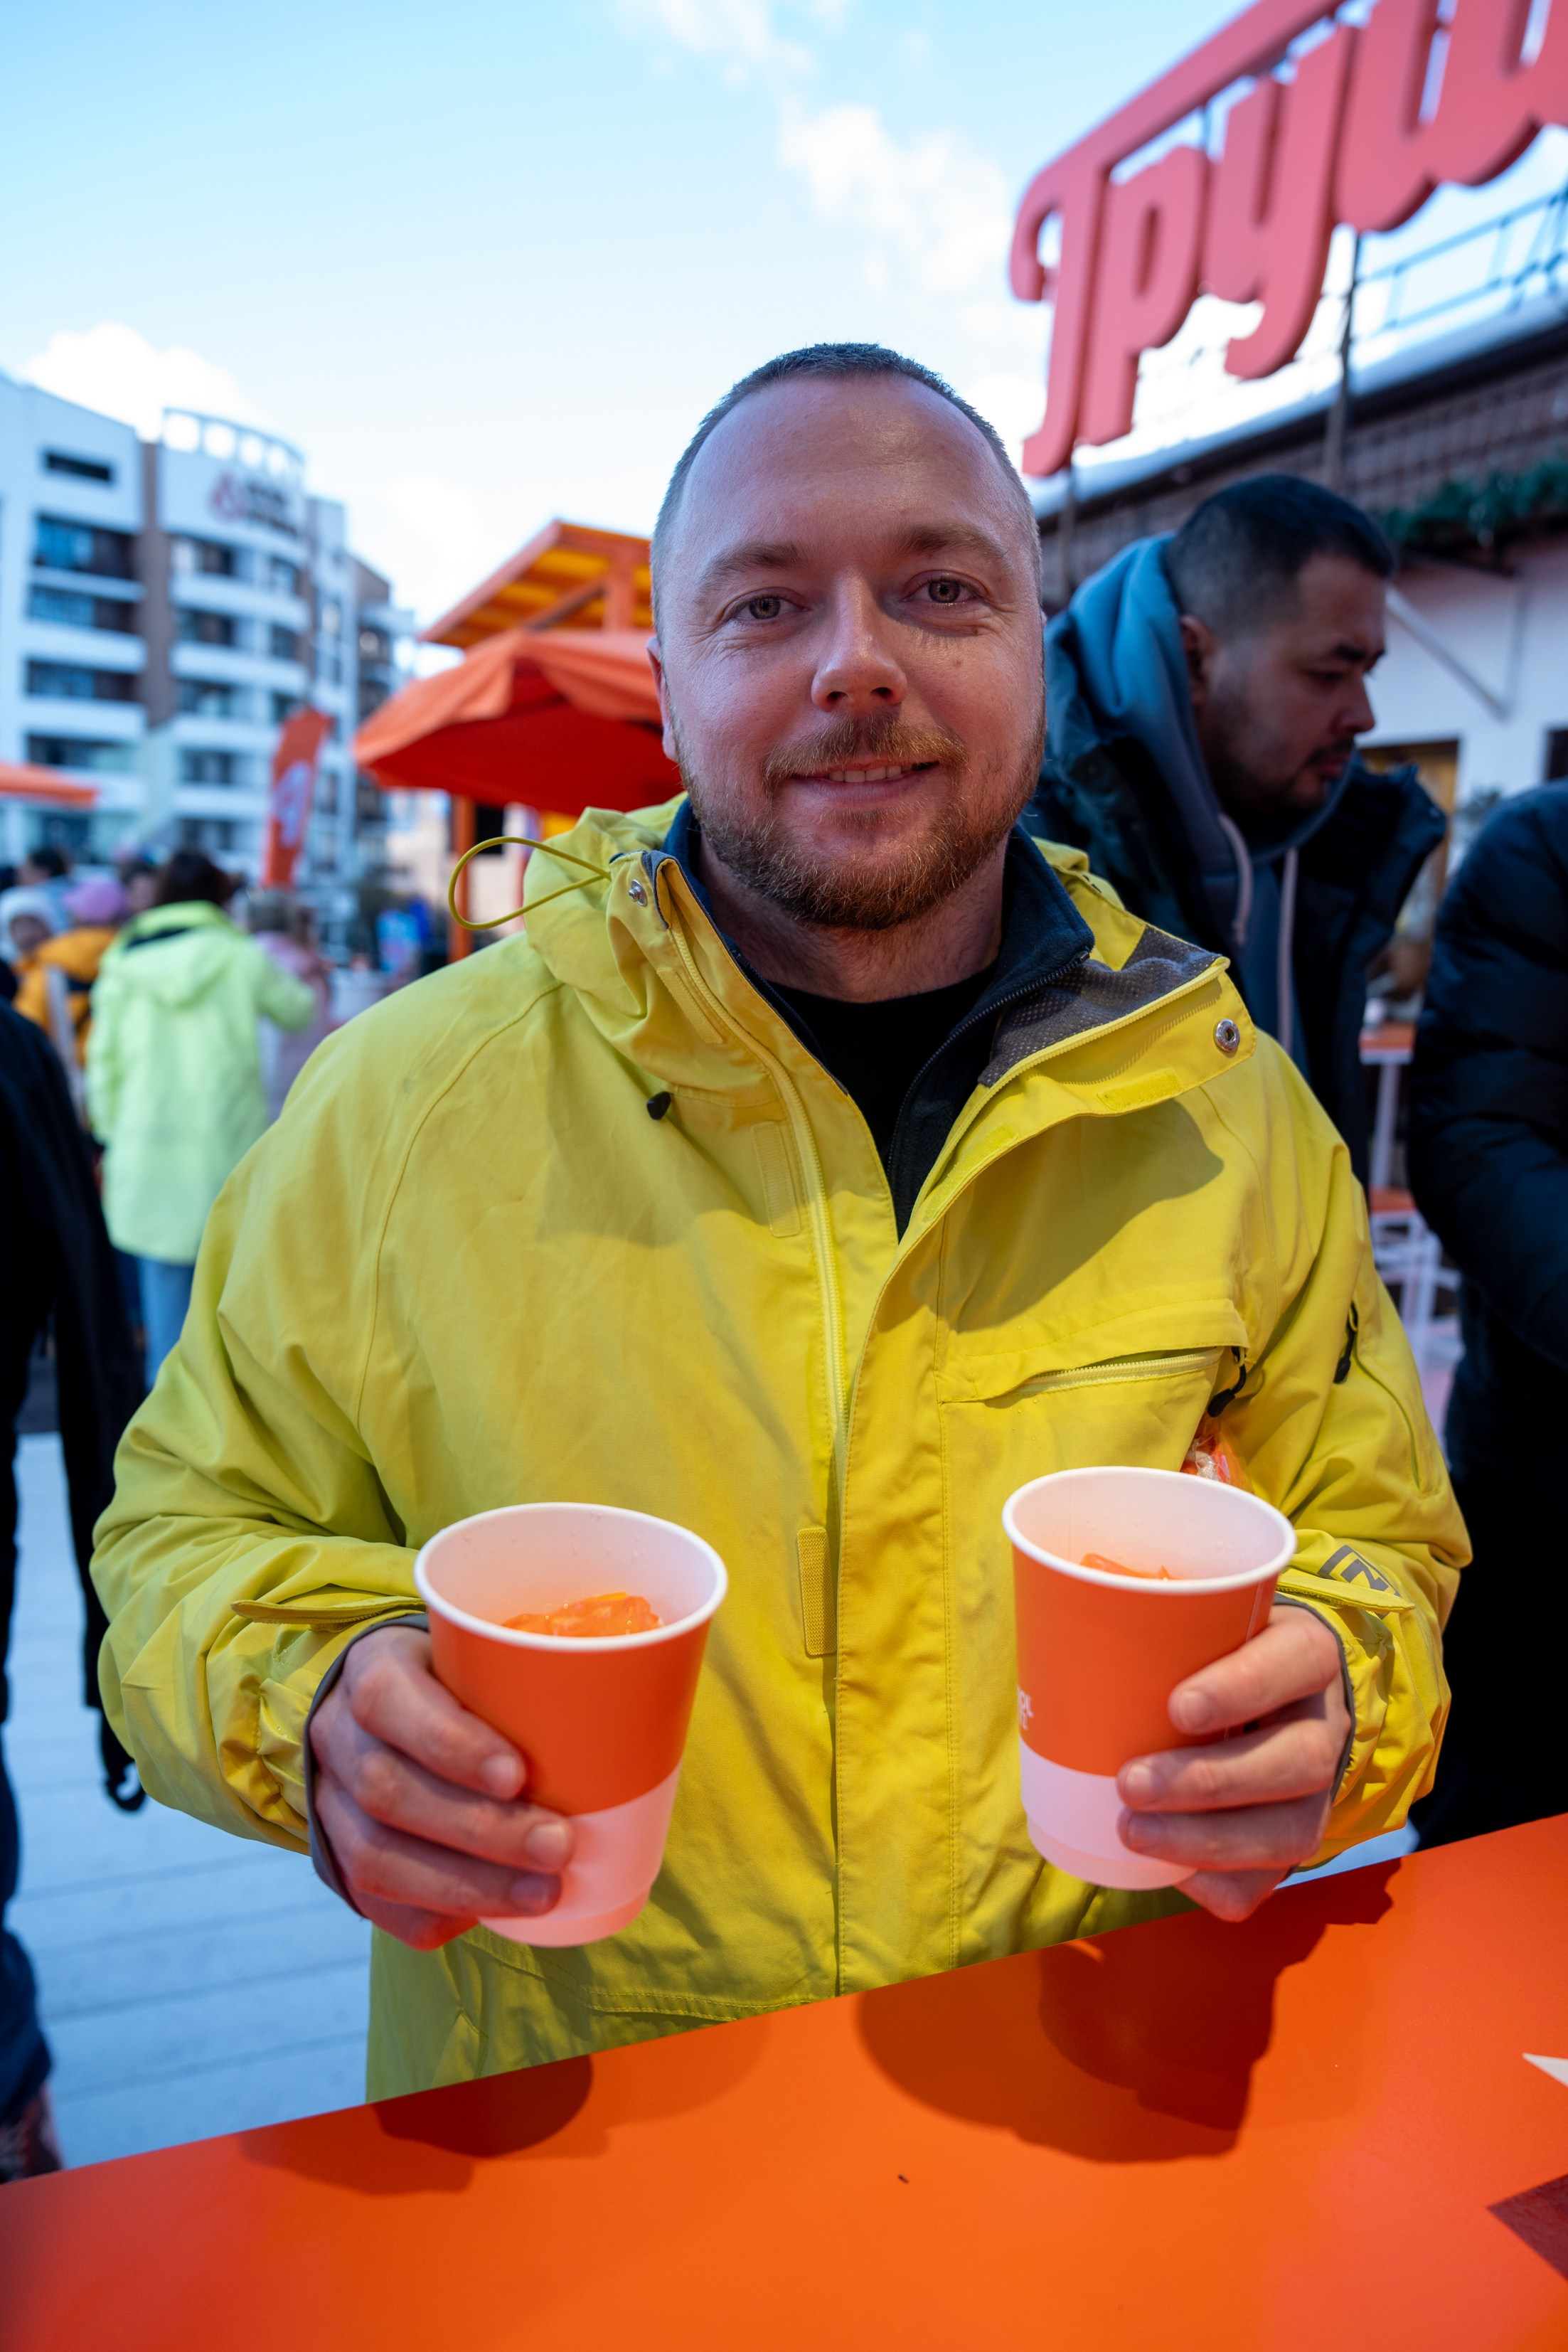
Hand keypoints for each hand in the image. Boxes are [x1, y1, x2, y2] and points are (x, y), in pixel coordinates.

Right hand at [309, 1623, 573, 1948]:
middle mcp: (338, 1739)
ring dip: (469, 1885)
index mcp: (372, 1671)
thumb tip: (644, 1698)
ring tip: (544, 1894)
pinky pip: (378, 1903)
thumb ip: (529, 1674)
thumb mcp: (480, 1653)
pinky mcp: (339, 1861)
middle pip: (389, 1792)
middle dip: (481, 1830)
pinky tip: (494, 1914)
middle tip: (559, 1846)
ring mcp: (330, 1806)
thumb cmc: (457, 1679)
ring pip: (380, 1858)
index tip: (520, 1774)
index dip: (450, 1744)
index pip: (390, 1703)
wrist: (380, 1712)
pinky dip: (439, 1914)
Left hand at [1115, 1606, 1350, 1922]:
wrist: (1267, 1696)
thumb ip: (1158, 1628)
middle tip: (1131, 1783)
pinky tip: (1162, 1868)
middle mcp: (1323, 1724)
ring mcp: (1318, 1793)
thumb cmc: (1211, 1652)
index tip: (1177, 1707)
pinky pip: (1269, 1880)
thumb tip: (1056, 1634)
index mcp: (1307, 1653)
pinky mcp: (1296, 1840)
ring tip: (1132, 1833)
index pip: (1297, 1660)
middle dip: (1210, 1781)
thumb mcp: (1200, 1623)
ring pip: (1291, 1831)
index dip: (1244, 1687)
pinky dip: (1213, 1881)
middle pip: (1298, 1761)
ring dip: (1206, 1841)